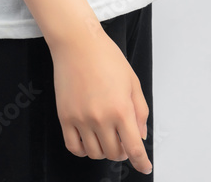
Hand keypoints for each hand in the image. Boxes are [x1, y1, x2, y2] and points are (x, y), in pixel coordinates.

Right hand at [50, 28, 151, 173]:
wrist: (77, 43)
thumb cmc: (106, 57)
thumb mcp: (132, 81)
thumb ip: (140, 111)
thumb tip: (140, 135)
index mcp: (121, 109)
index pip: (134, 148)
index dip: (141, 162)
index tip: (145, 167)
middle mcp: (101, 118)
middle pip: (114, 153)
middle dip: (122, 151)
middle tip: (123, 140)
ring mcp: (81, 119)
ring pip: (95, 153)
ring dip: (104, 150)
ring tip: (106, 136)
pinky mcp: (65, 117)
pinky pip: (74, 147)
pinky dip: (84, 150)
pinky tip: (89, 140)